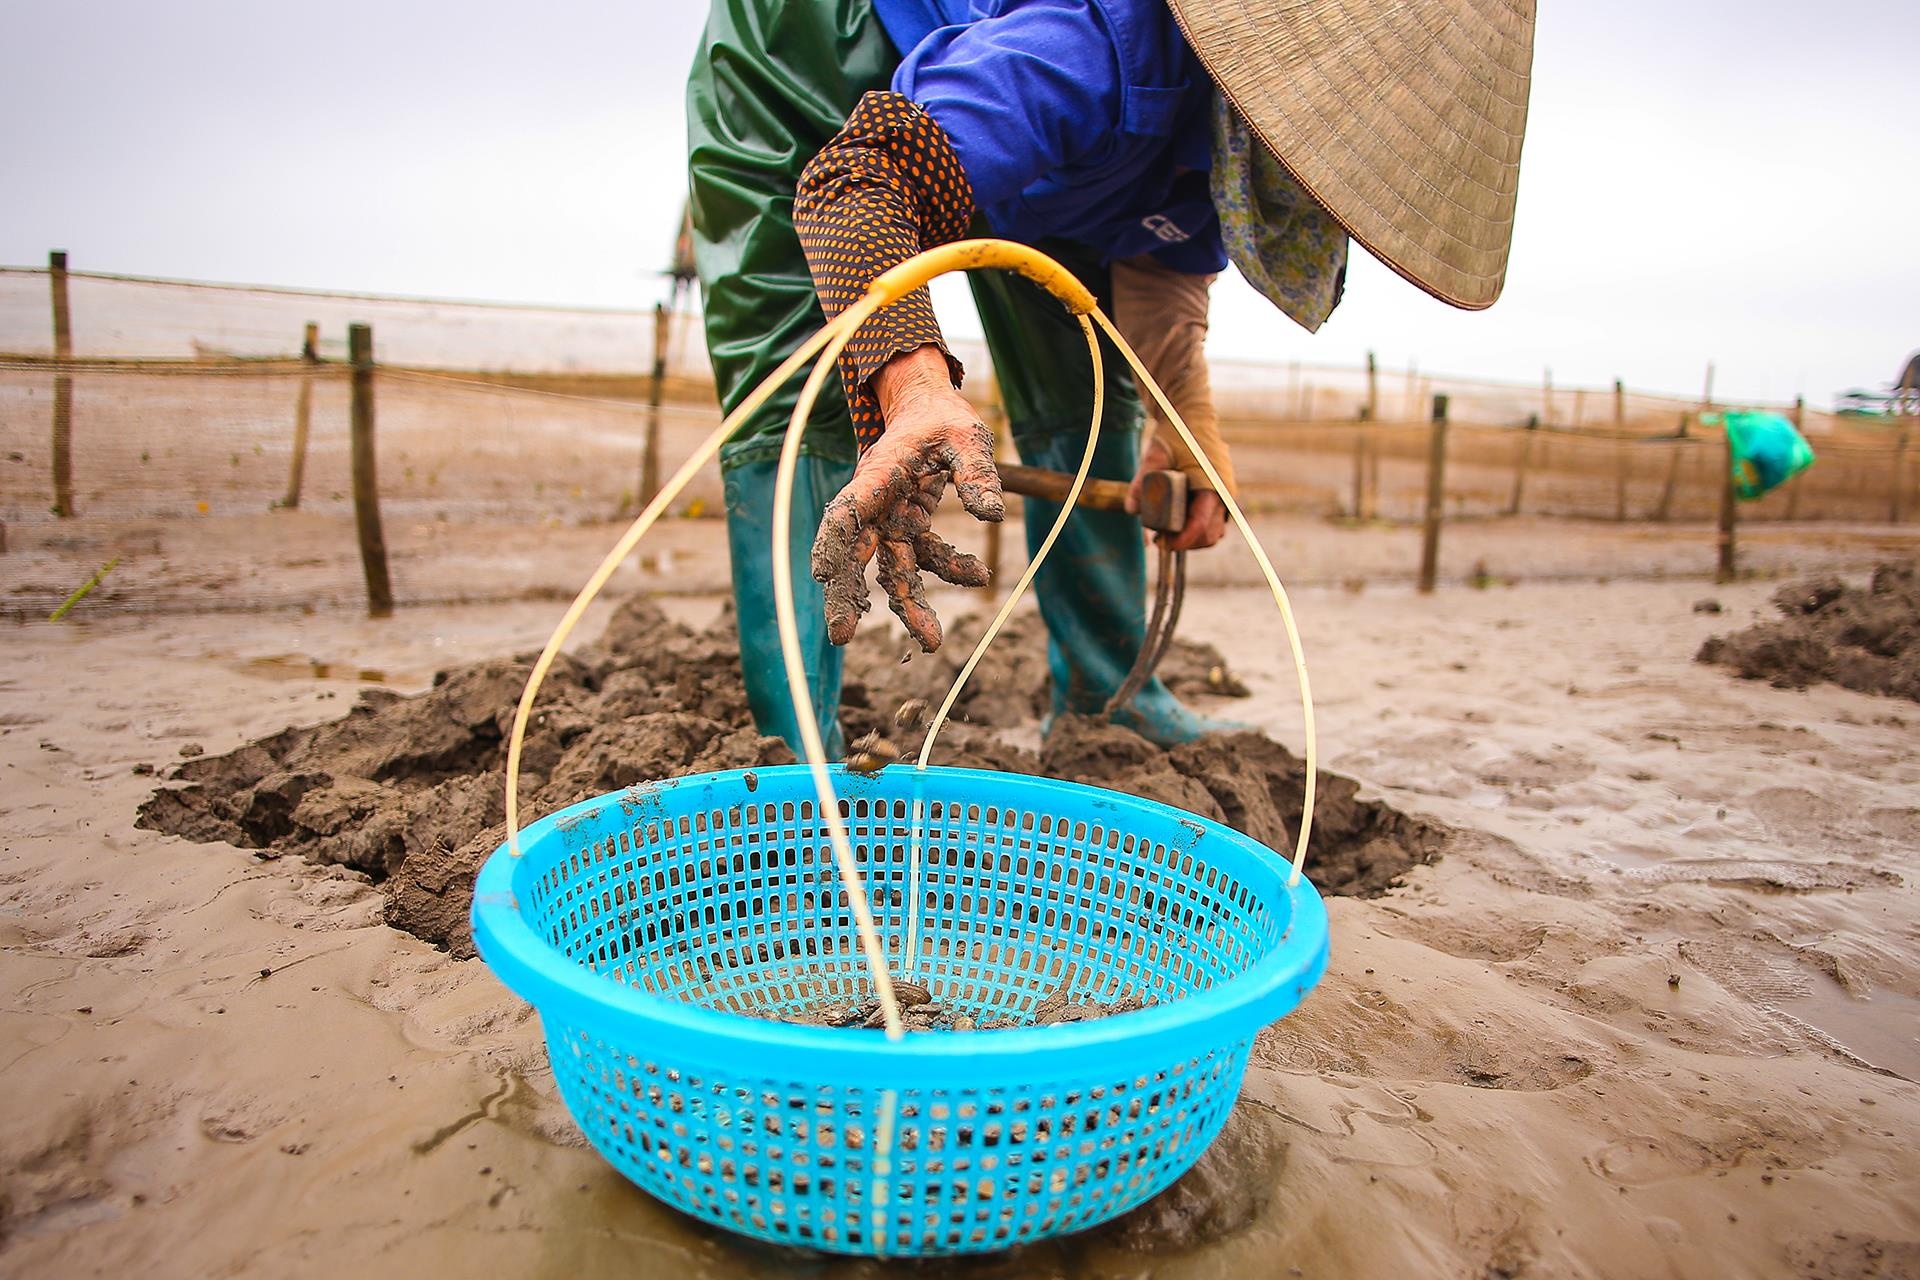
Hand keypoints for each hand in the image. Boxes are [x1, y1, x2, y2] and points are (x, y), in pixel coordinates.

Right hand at [811, 346, 1003, 650]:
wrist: (931, 408)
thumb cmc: (942, 417)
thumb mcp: (966, 436)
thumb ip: (977, 472)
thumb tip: (992, 515)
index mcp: (878, 475)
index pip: (848, 511)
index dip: (832, 542)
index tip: (823, 575)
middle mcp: (877, 503)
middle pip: (855, 553)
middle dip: (847, 595)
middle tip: (841, 636)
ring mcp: (891, 519)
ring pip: (891, 568)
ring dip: (909, 604)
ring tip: (932, 642)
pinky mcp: (909, 527)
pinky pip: (925, 557)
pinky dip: (949, 568)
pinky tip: (978, 575)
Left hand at [1128, 436, 1227, 550]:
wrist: (1191, 416)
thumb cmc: (1175, 433)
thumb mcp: (1154, 455)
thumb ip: (1141, 482)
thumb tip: (1131, 509)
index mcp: (1213, 484)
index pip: (1202, 525)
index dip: (1183, 540)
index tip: (1164, 544)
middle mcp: (1224, 491)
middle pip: (1211, 534)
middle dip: (1187, 542)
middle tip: (1161, 540)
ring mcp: (1225, 493)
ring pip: (1215, 530)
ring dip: (1194, 538)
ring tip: (1168, 533)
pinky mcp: (1220, 492)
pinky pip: (1214, 520)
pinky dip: (1199, 527)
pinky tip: (1178, 524)